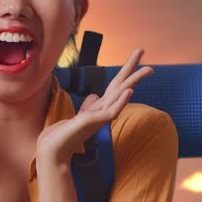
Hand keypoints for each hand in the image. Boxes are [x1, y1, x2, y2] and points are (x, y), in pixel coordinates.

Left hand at [36, 47, 151, 165]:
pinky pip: (113, 111)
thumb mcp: (78, 115)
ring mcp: (101, 117)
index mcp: (100, 108)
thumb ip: (89, 106)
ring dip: (133, 81)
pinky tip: (129, 90)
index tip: (135, 56)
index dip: (124, 71)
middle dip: (131, 68)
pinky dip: (121, 101)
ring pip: (121, 95)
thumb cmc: (63, 135)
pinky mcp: (96, 123)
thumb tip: (95, 95)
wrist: (53, 151)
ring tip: (148, 69)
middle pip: (120, 84)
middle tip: (141, 49)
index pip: (115, 85)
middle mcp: (103, 111)